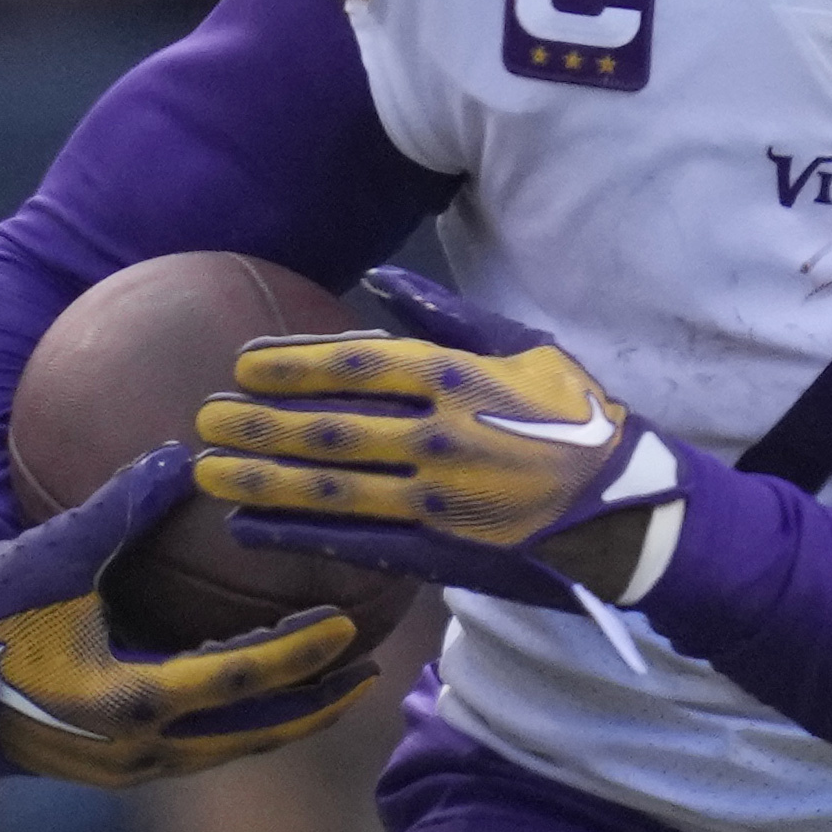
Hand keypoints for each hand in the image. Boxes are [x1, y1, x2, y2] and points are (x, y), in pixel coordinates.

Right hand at [0, 444, 374, 785]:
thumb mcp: (48, 555)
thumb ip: (119, 508)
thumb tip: (185, 453)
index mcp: (124, 700)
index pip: (238, 680)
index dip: (299, 655)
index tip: (348, 625)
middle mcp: (132, 747)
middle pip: (251, 734)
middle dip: (315, 704)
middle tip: (373, 669)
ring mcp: (123, 765)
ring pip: (227, 749)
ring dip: (284, 719)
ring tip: (337, 684)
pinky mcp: (112, 764)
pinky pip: (197, 748)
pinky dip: (240, 723)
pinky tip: (266, 690)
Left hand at [194, 268, 683, 607]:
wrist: (626, 506)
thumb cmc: (575, 416)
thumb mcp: (524, 347)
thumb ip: (447, 315)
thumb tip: (380, 280)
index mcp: (460, 380)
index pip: (356, 365)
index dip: (291, 364)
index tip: (245, 365)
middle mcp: (441, 438)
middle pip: (328, 429)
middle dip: (256, 425)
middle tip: (204, 419)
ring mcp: (437, 501)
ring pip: (329, 488)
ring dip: (260, 479)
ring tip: (208, 470)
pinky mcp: (437, 551)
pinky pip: (353, 541)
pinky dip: (295, 534)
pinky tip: (248, 527)